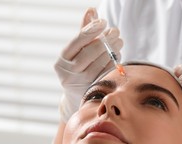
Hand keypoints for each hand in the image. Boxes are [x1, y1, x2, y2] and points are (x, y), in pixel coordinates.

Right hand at [55, 8, 122, 122]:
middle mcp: (69, 73)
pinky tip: (117, 54)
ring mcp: (81, 83)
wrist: (77, 96)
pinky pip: (107, 72)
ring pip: (100, 62)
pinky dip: (113, 62)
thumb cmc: (78, 67)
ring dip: (112, 49)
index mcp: (62, 60)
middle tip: (116, 31)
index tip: (103, 22)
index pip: (78, 41)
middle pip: (90, 52)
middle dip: (105, 39)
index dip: (91, 30)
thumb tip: (92, 10)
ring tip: (119, 41)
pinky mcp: (94, 89)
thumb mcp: (77, 51)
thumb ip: (84, 32)